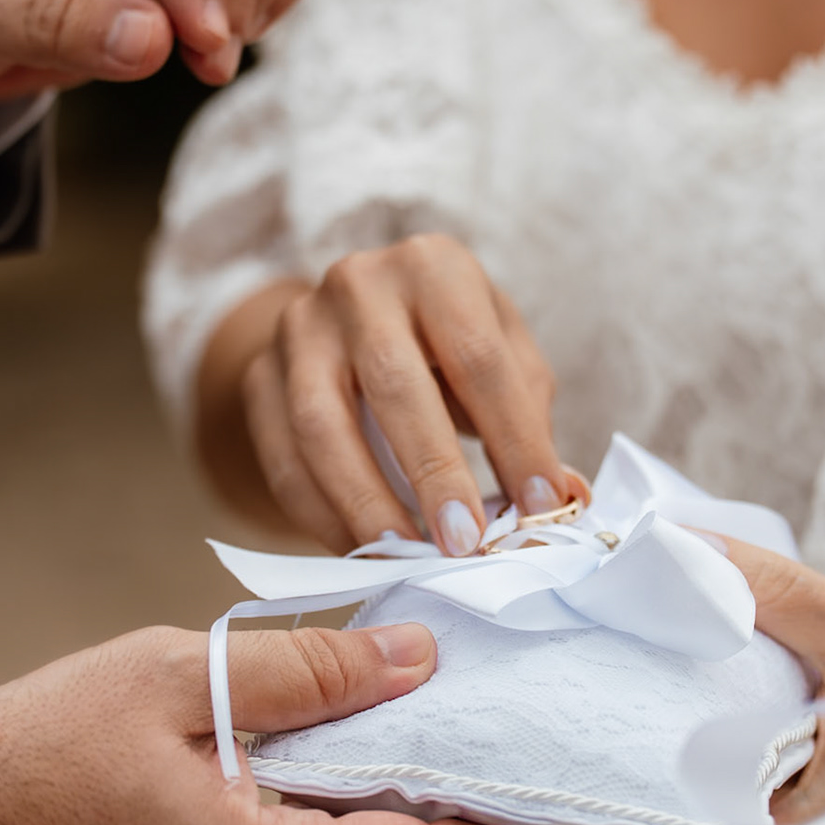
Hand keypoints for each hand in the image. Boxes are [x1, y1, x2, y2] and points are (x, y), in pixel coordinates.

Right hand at [225, 235, 584, 555]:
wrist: (352, 319)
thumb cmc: (446, 344)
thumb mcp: (499, 353)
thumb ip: (528, 419)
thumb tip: (564, 497)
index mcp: (434, 266)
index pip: (478, 356)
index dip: (513, 437)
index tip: (540, 506)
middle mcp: (358, 283)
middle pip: (395, 385)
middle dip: (434, 473)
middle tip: (465, 544)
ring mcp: (298, 328)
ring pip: (324, 427)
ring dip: (369, 504)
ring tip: (409, 557)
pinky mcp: (259, 377)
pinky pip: (283, 459)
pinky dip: (322, 516)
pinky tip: (362, 553)